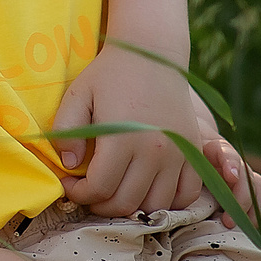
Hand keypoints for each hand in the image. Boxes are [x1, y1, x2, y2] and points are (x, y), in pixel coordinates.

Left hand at [55, 43, 219, 216]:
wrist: (153, 52)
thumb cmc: (110, 74)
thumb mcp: (78, 95)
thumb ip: (66, 131)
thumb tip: (69, 164)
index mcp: (123, 138)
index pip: (100, 188)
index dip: (79, 194)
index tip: (70, 184)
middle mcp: (154, 151)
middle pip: (126, 202)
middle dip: (101, 205)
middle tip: (90, 191)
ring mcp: (179, 153)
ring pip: (156, 204)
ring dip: (132, 207)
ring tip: (117, 191)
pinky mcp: (194, 150)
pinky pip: (188, 193)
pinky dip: (170, 202)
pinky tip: (148, 189)